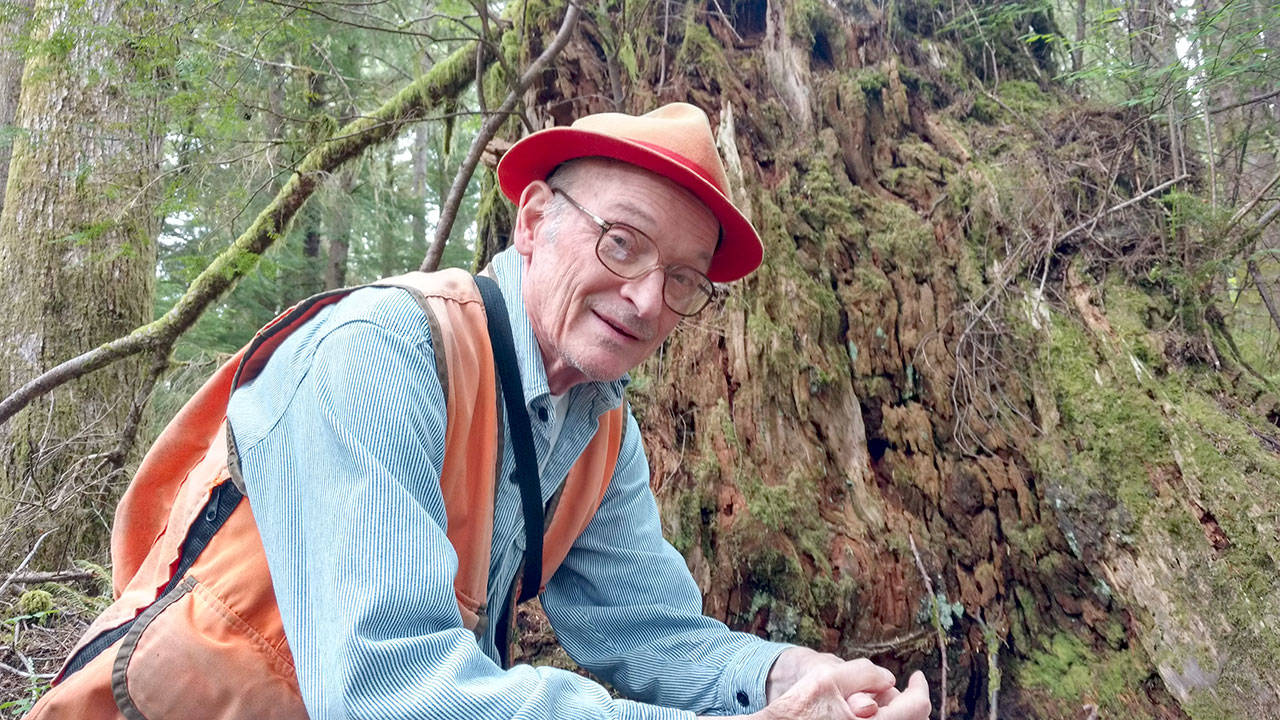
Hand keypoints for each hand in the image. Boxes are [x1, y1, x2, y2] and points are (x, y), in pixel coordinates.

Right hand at [753, 648, 930, 719]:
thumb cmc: (799, 706)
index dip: (920, 686)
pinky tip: (863, 711)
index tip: (916, 676)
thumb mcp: (828, 676)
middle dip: (907, 701)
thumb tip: (889, 678)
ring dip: (894, 712)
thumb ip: (864, 673)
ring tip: (873, 699)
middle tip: (890, 688)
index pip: (917, 706)